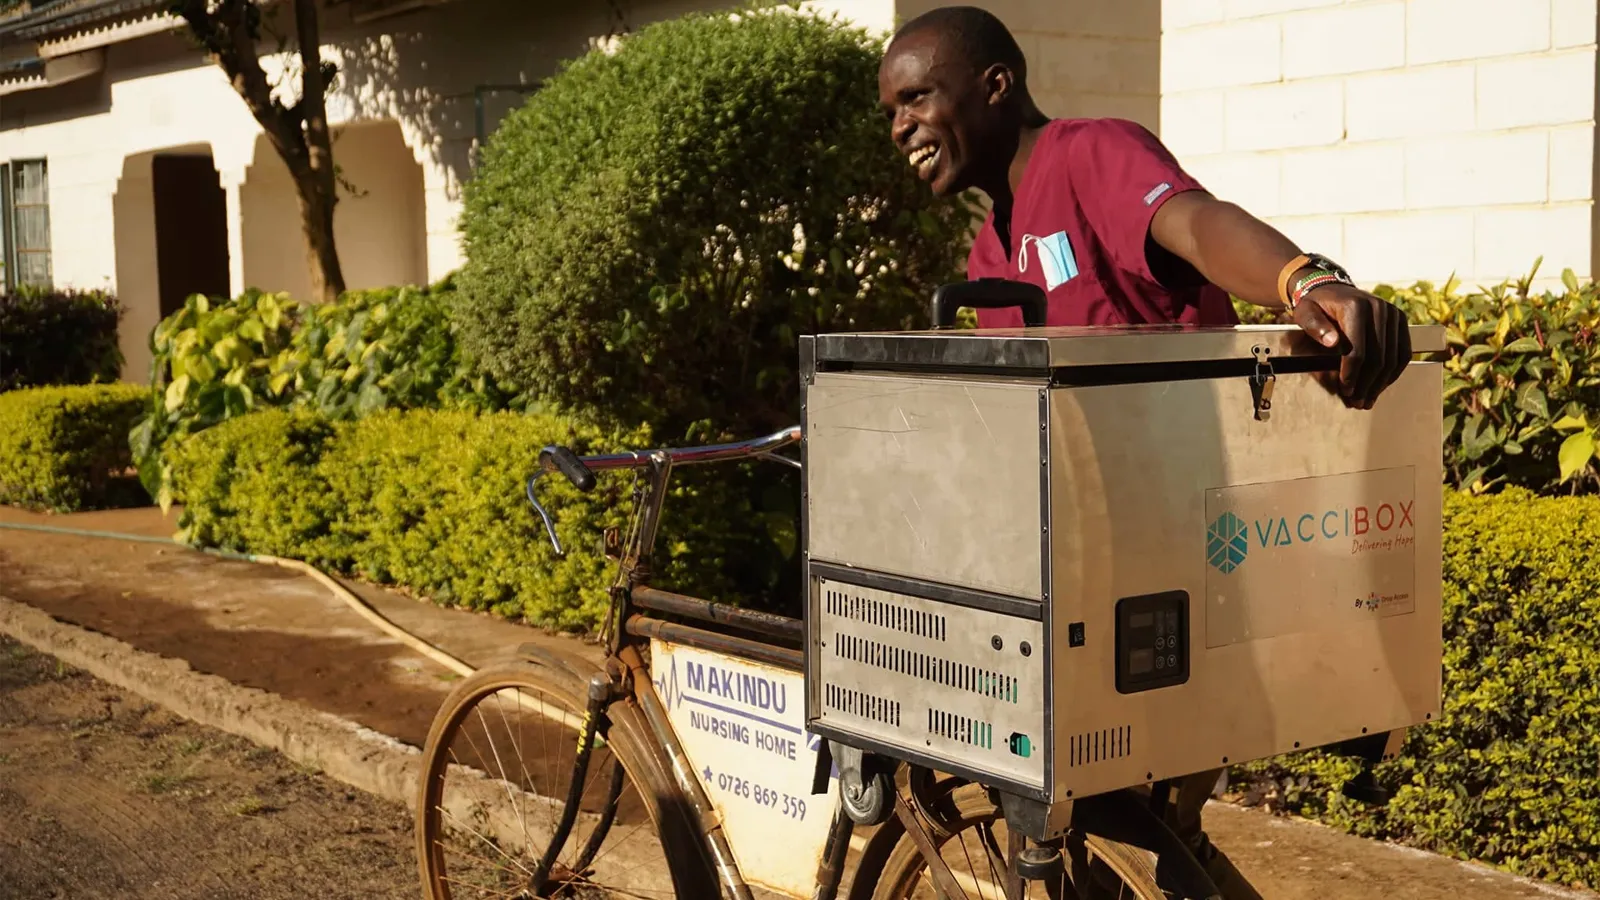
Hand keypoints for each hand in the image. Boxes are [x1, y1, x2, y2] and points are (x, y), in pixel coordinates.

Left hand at [1289, 284, 1410, 409]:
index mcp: (1355, 307)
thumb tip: (1333, 342)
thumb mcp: (1305, 313)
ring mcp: (1393, 314)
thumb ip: (1315, 327)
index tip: (1344, 391)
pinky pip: (1403, 352)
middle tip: (1356, 402)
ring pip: (1393, 358)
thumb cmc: (1316, 305)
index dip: (1351, 374)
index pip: (1357, 350)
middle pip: (1379, 357)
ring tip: (1367, 400)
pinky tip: (1380, 386)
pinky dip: (1393, 373)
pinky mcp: (1400, 320)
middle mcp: (1379, 308)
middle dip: (1367, 384)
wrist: (1331, 289)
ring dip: (1381, 384)